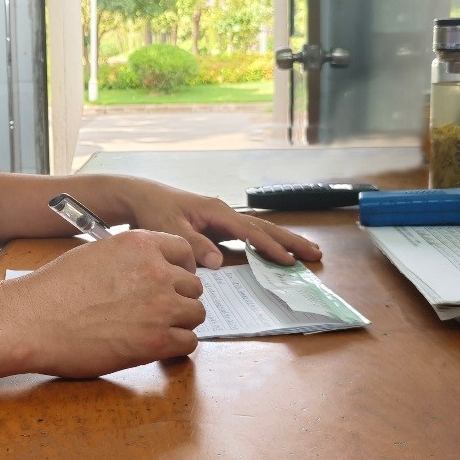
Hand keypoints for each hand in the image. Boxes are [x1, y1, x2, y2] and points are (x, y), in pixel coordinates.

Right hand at [10, 230, 204, 378]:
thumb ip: (129, 260)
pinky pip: (188, 342)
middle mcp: (156, 271)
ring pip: (195, 314)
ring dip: (180, 323)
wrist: (33, 320)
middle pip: (193, 286)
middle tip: (160, 310)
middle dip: (179, 298)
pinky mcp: (156, 340)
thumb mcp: (96, 255)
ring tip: (157, 330)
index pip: (184, 251)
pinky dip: (175, 346)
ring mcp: (159, 306)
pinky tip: (156, 346)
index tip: (175, 280)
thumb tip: (146, 272)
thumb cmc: (54, 290)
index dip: (181, 268)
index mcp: (140, 245)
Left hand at [122, 180, 321, 268]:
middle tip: (316, 254)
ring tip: (307, 252)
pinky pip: (249, 235)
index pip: (250, 232)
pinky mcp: (219, 225)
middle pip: (265, 227)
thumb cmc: (155, 212)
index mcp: (217, 212)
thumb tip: (217, 261)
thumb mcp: (170, 229)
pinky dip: (266, 243)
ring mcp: (224, 218)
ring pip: (261, 230)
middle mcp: (225, 213)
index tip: (287, 261)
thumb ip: (193, 244)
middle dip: (290, 241)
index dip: (269, 248)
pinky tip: (276, 253)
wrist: (143, 198)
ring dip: (284, 241)